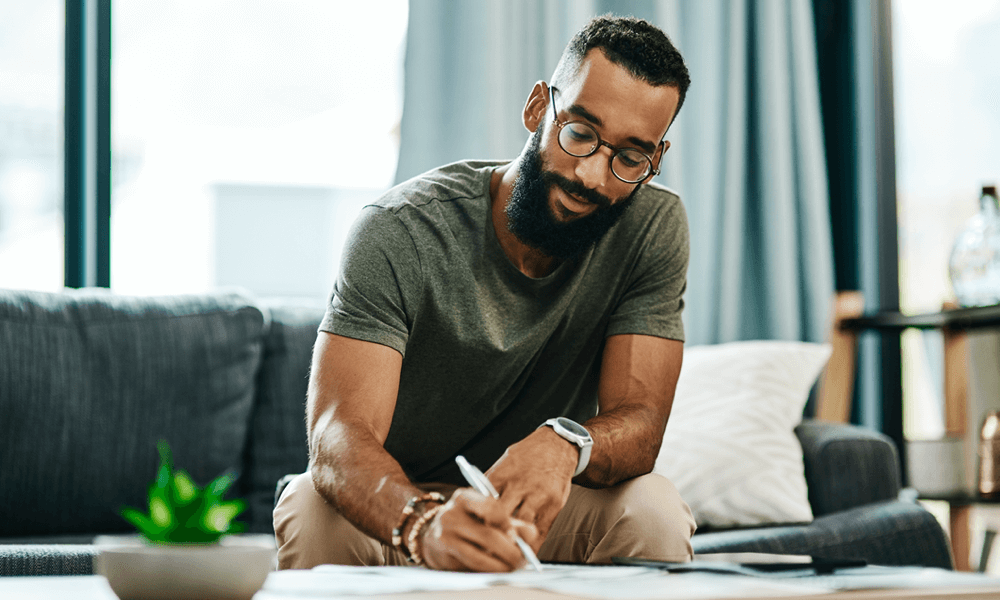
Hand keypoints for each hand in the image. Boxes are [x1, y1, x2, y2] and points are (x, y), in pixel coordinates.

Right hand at [419, 489, 538, 571]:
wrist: (432, 536)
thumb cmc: (467, 524)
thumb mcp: (486, 517)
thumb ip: (511, 523)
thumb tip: (531, 534)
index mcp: (465, 497)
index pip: (490, 507)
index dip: (507, 523)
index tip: (517, 537)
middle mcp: (452, 512)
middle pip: (488, 535)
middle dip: (511, 551)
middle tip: (523, 559)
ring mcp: (445, 533)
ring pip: (481, 554)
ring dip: (502, 565)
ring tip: (513, 567)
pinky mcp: (444, 552)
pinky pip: (472, 564)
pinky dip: (489, 569)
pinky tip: (498, 570)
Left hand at [485, 427, 577, 546]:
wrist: (557, 445)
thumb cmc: (526, 456)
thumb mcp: (504, 462)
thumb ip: (491, 484)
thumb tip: (475, 506)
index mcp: (502, 474)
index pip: (483, 502)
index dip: (475, 519)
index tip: (471, 532)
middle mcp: (520, 484)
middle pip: (499, 516)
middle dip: (491, 532)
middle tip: (485, 547)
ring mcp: (538, 495)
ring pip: (521, 526)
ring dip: (512, 540)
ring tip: (504, 552)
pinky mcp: (554, 505)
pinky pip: (541, 531)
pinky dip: (532, 545)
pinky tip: (525, 551)